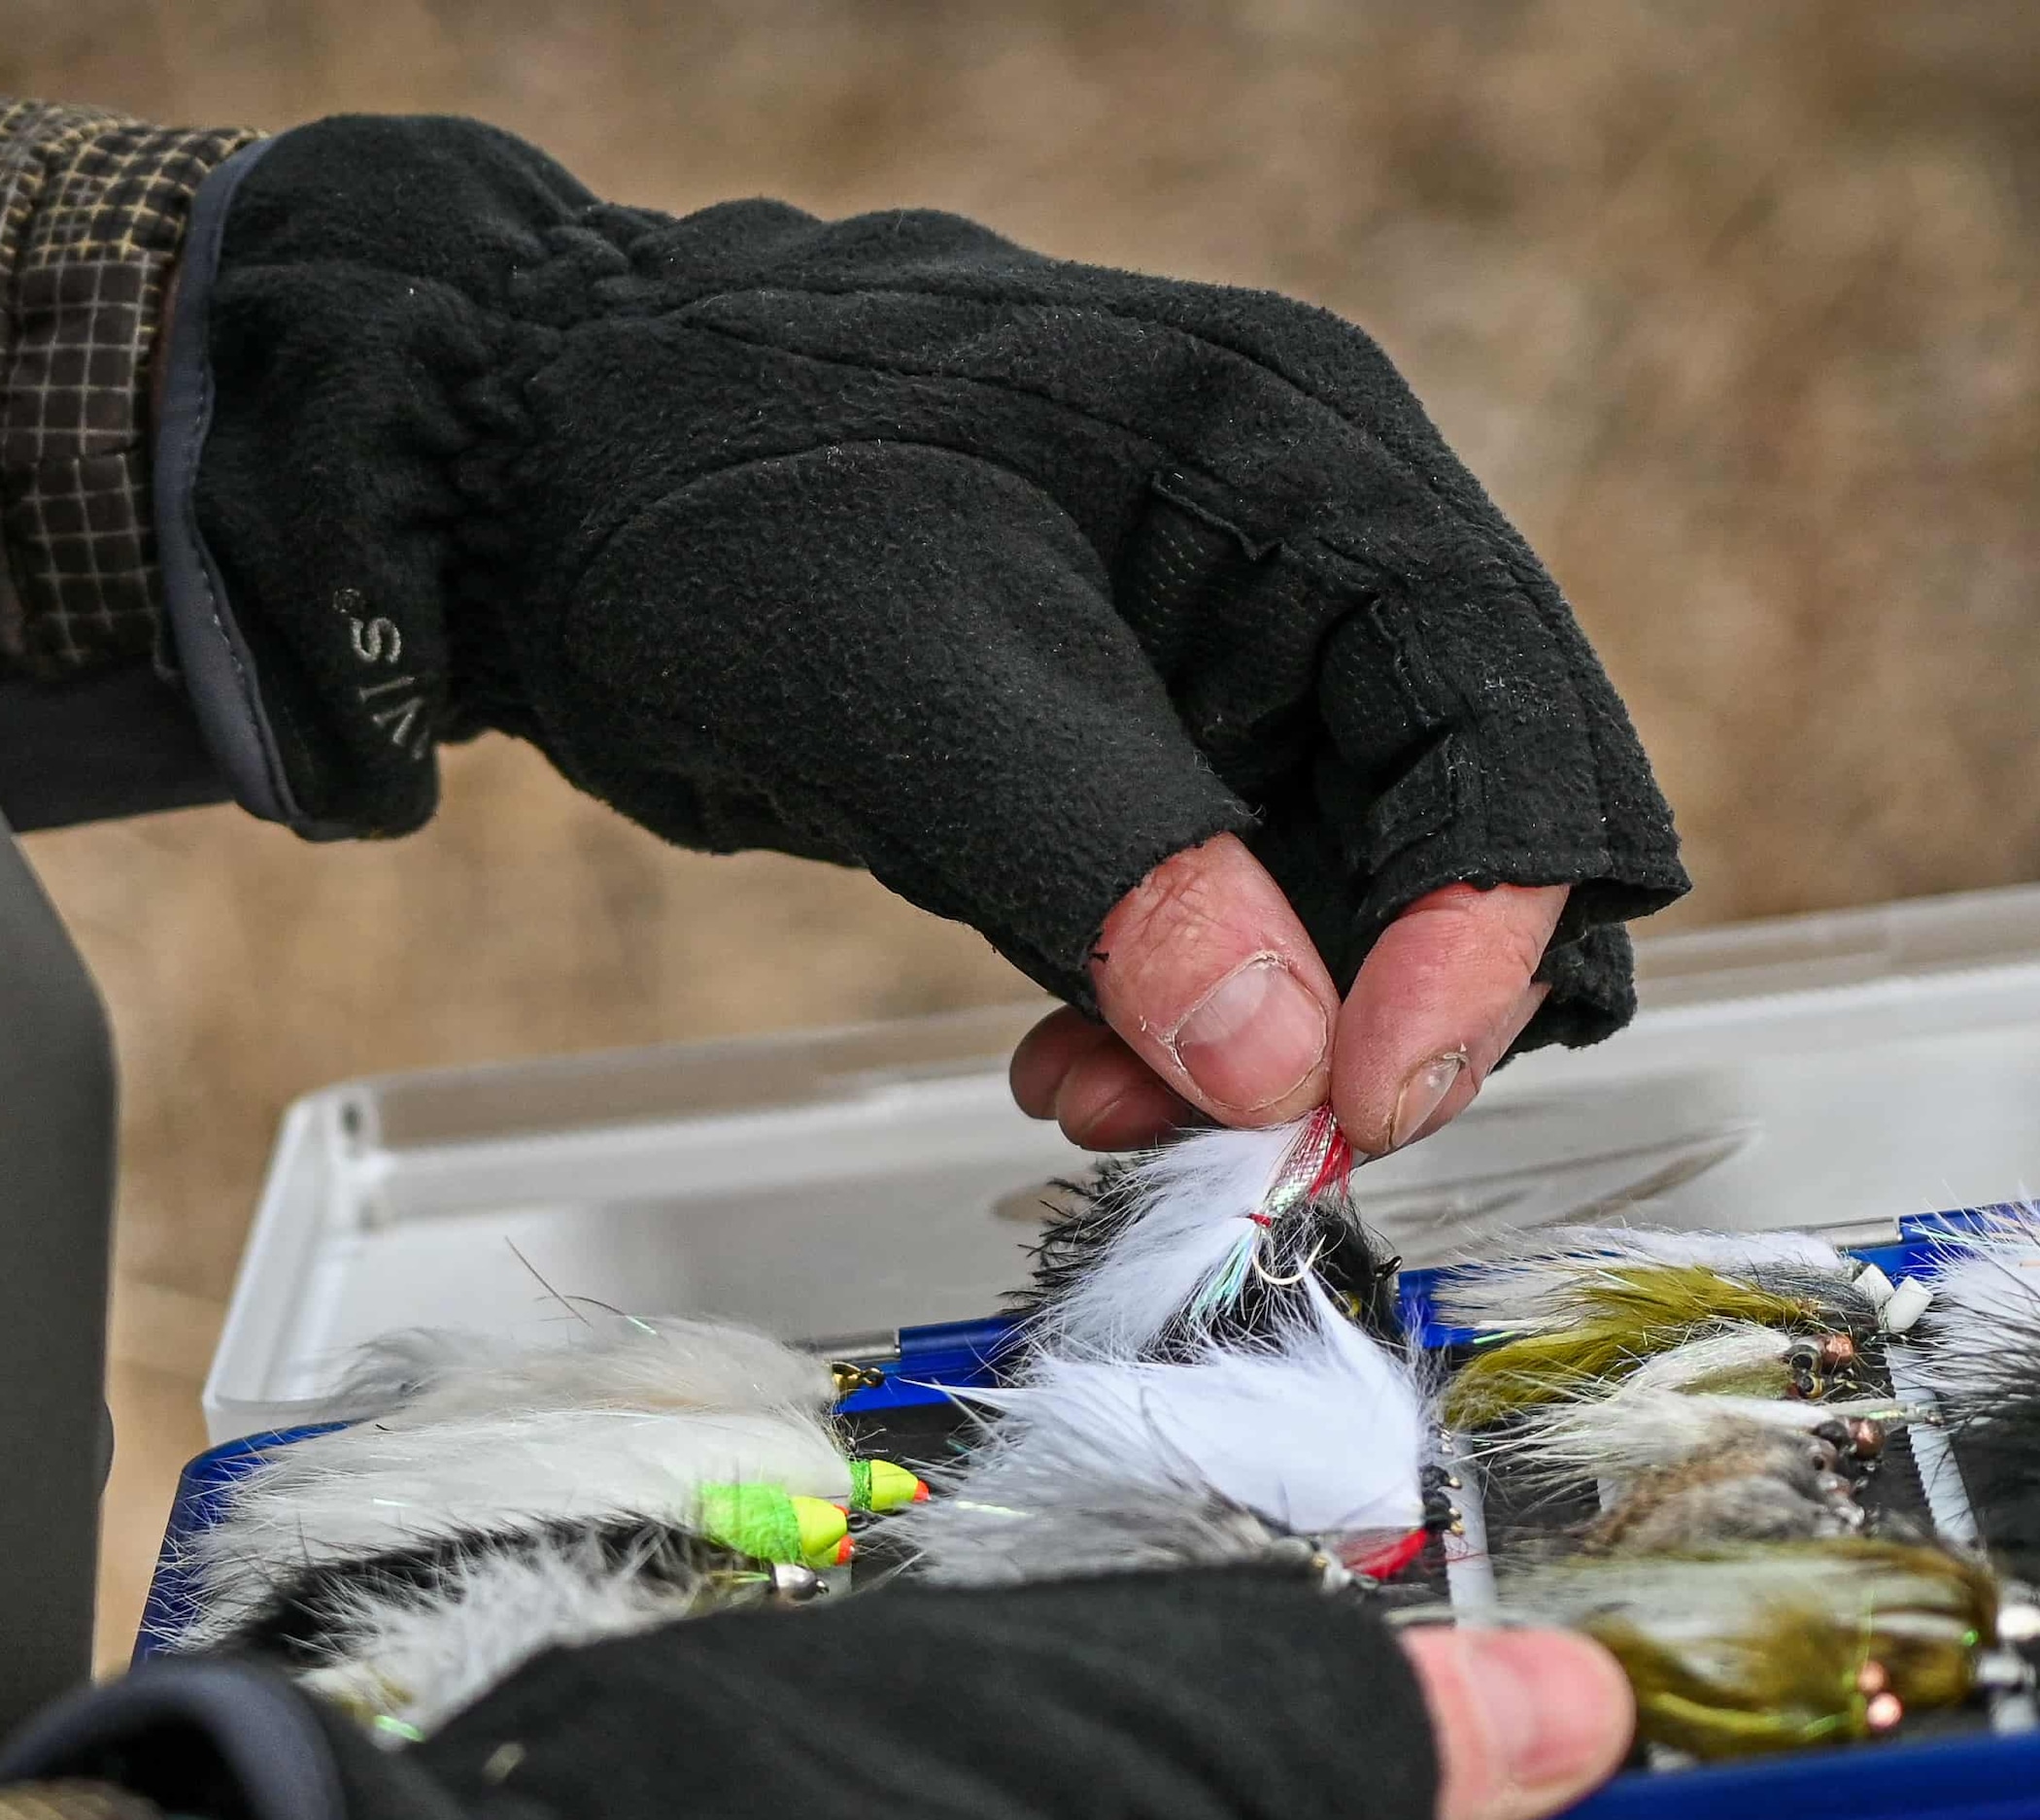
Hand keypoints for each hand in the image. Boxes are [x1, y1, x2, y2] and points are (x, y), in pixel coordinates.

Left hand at [172, 119, 1684, 1110]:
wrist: (541, 479)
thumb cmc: (708, 501)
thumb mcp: (907, 674)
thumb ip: (1108, 860)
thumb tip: (1283, 1067)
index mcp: (1300, 457)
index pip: (1498, 709)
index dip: (1481, 926)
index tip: (1368, 1100)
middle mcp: (1311, 553)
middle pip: (1468, 826)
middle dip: (1377, 1010)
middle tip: (1245, 1143)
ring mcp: (1241, 665)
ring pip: (1359, 912)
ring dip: (1264, 1050)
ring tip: (1091, 1100)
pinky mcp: (1162, 765)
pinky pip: (1244, 935)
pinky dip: (1183, 1033)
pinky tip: (1065, 1066)